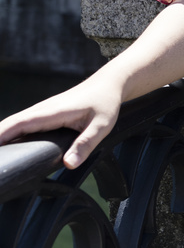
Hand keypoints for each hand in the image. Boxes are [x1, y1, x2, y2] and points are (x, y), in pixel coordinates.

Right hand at [0, 76, 124, 168]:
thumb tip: (68, 164)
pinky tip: (5, 146)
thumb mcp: (101, 125)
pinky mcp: (44, 114)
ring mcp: (41, 111)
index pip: (18, 124)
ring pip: (14, 124)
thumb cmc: (105, 103)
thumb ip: (85, 144)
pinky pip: (21, 124)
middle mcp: (42, 110)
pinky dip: (9, 133)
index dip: (0, 136)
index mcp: (52, 112)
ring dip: (0, 136)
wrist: (108, 84)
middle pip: (10, 124)